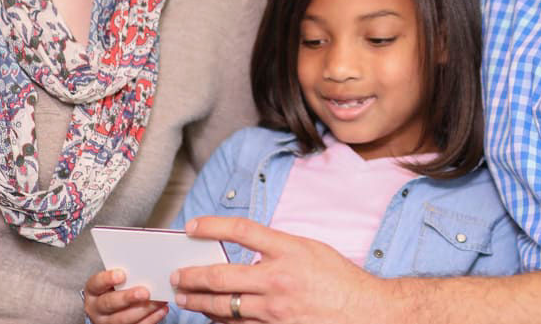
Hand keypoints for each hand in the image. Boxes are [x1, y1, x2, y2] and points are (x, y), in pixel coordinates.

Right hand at [84, 268, 168, 323]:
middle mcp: (97, 308)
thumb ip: (127, 272)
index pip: (96, 283)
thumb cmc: (120, 286)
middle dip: (128, 298)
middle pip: (109, 303)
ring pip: (123, 319)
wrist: (116, 306)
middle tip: (145, 292)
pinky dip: (151, 318)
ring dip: (143, 310)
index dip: (108, 279)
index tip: (122, 274)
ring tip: (159, 301)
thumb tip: (146, 262)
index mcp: (94, 291)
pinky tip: (162, 309)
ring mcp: (108, 322)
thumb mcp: (116, 279)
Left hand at [171, 216, 387, 323]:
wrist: (363, 311)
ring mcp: (274, 309)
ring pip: (222, 307)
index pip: (242, 231)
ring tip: (185, 298)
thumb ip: (277, 247)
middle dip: (191, 276)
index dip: (212, 226)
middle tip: (176, 275)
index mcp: (288, 250)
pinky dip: (220, 322)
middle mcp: (277, 278)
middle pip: (220, 275)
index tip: (192, 227)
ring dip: (198, 302)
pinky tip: (211, 318)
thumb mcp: (311, 249)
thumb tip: (246, 250)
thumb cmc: (339, 278)